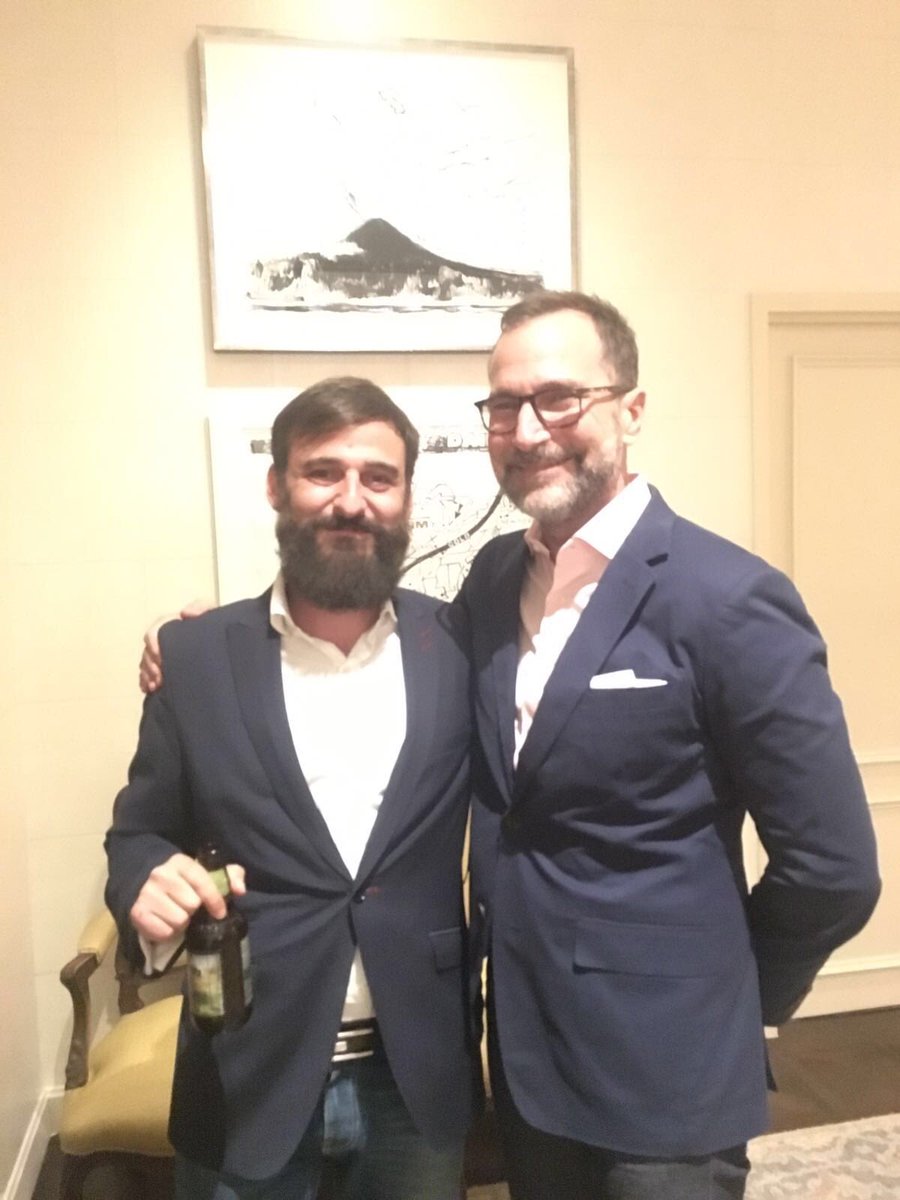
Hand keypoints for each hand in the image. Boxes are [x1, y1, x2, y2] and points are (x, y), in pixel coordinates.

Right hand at [129, 852, 246, 942]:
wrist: (144, 886)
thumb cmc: (183, 882)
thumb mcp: (207, 874)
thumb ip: (229, 877)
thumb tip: (240, 889)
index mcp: (179, 862)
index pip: (202, 881)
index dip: (214, 899)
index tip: (220, 911)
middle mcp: (160, 875)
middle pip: (191, 904)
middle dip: (194, 910)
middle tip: (188, 908)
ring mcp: (146, 893)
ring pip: (179, 920)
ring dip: (181, 922)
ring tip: (176, 915)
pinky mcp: (137, 912)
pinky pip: (163, 932)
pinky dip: (167, 932)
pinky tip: (165, 923)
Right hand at [139, 598, 215, 693]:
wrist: (224, 645)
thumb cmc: (216, 628)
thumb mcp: (213, 613)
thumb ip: (202, 607)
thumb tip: (185, 613)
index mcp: (172, 624)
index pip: (155, 631)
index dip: (154, 644)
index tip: (160, 657)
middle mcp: (164, 638)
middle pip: (148, 650)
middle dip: (150, 664)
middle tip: (159, 677)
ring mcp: (163, 653)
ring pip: (146, 663)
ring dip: (148, 674)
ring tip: (155, 686)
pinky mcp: (164, 666)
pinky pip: (147, 673)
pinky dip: (145, 681)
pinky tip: (149, 689)